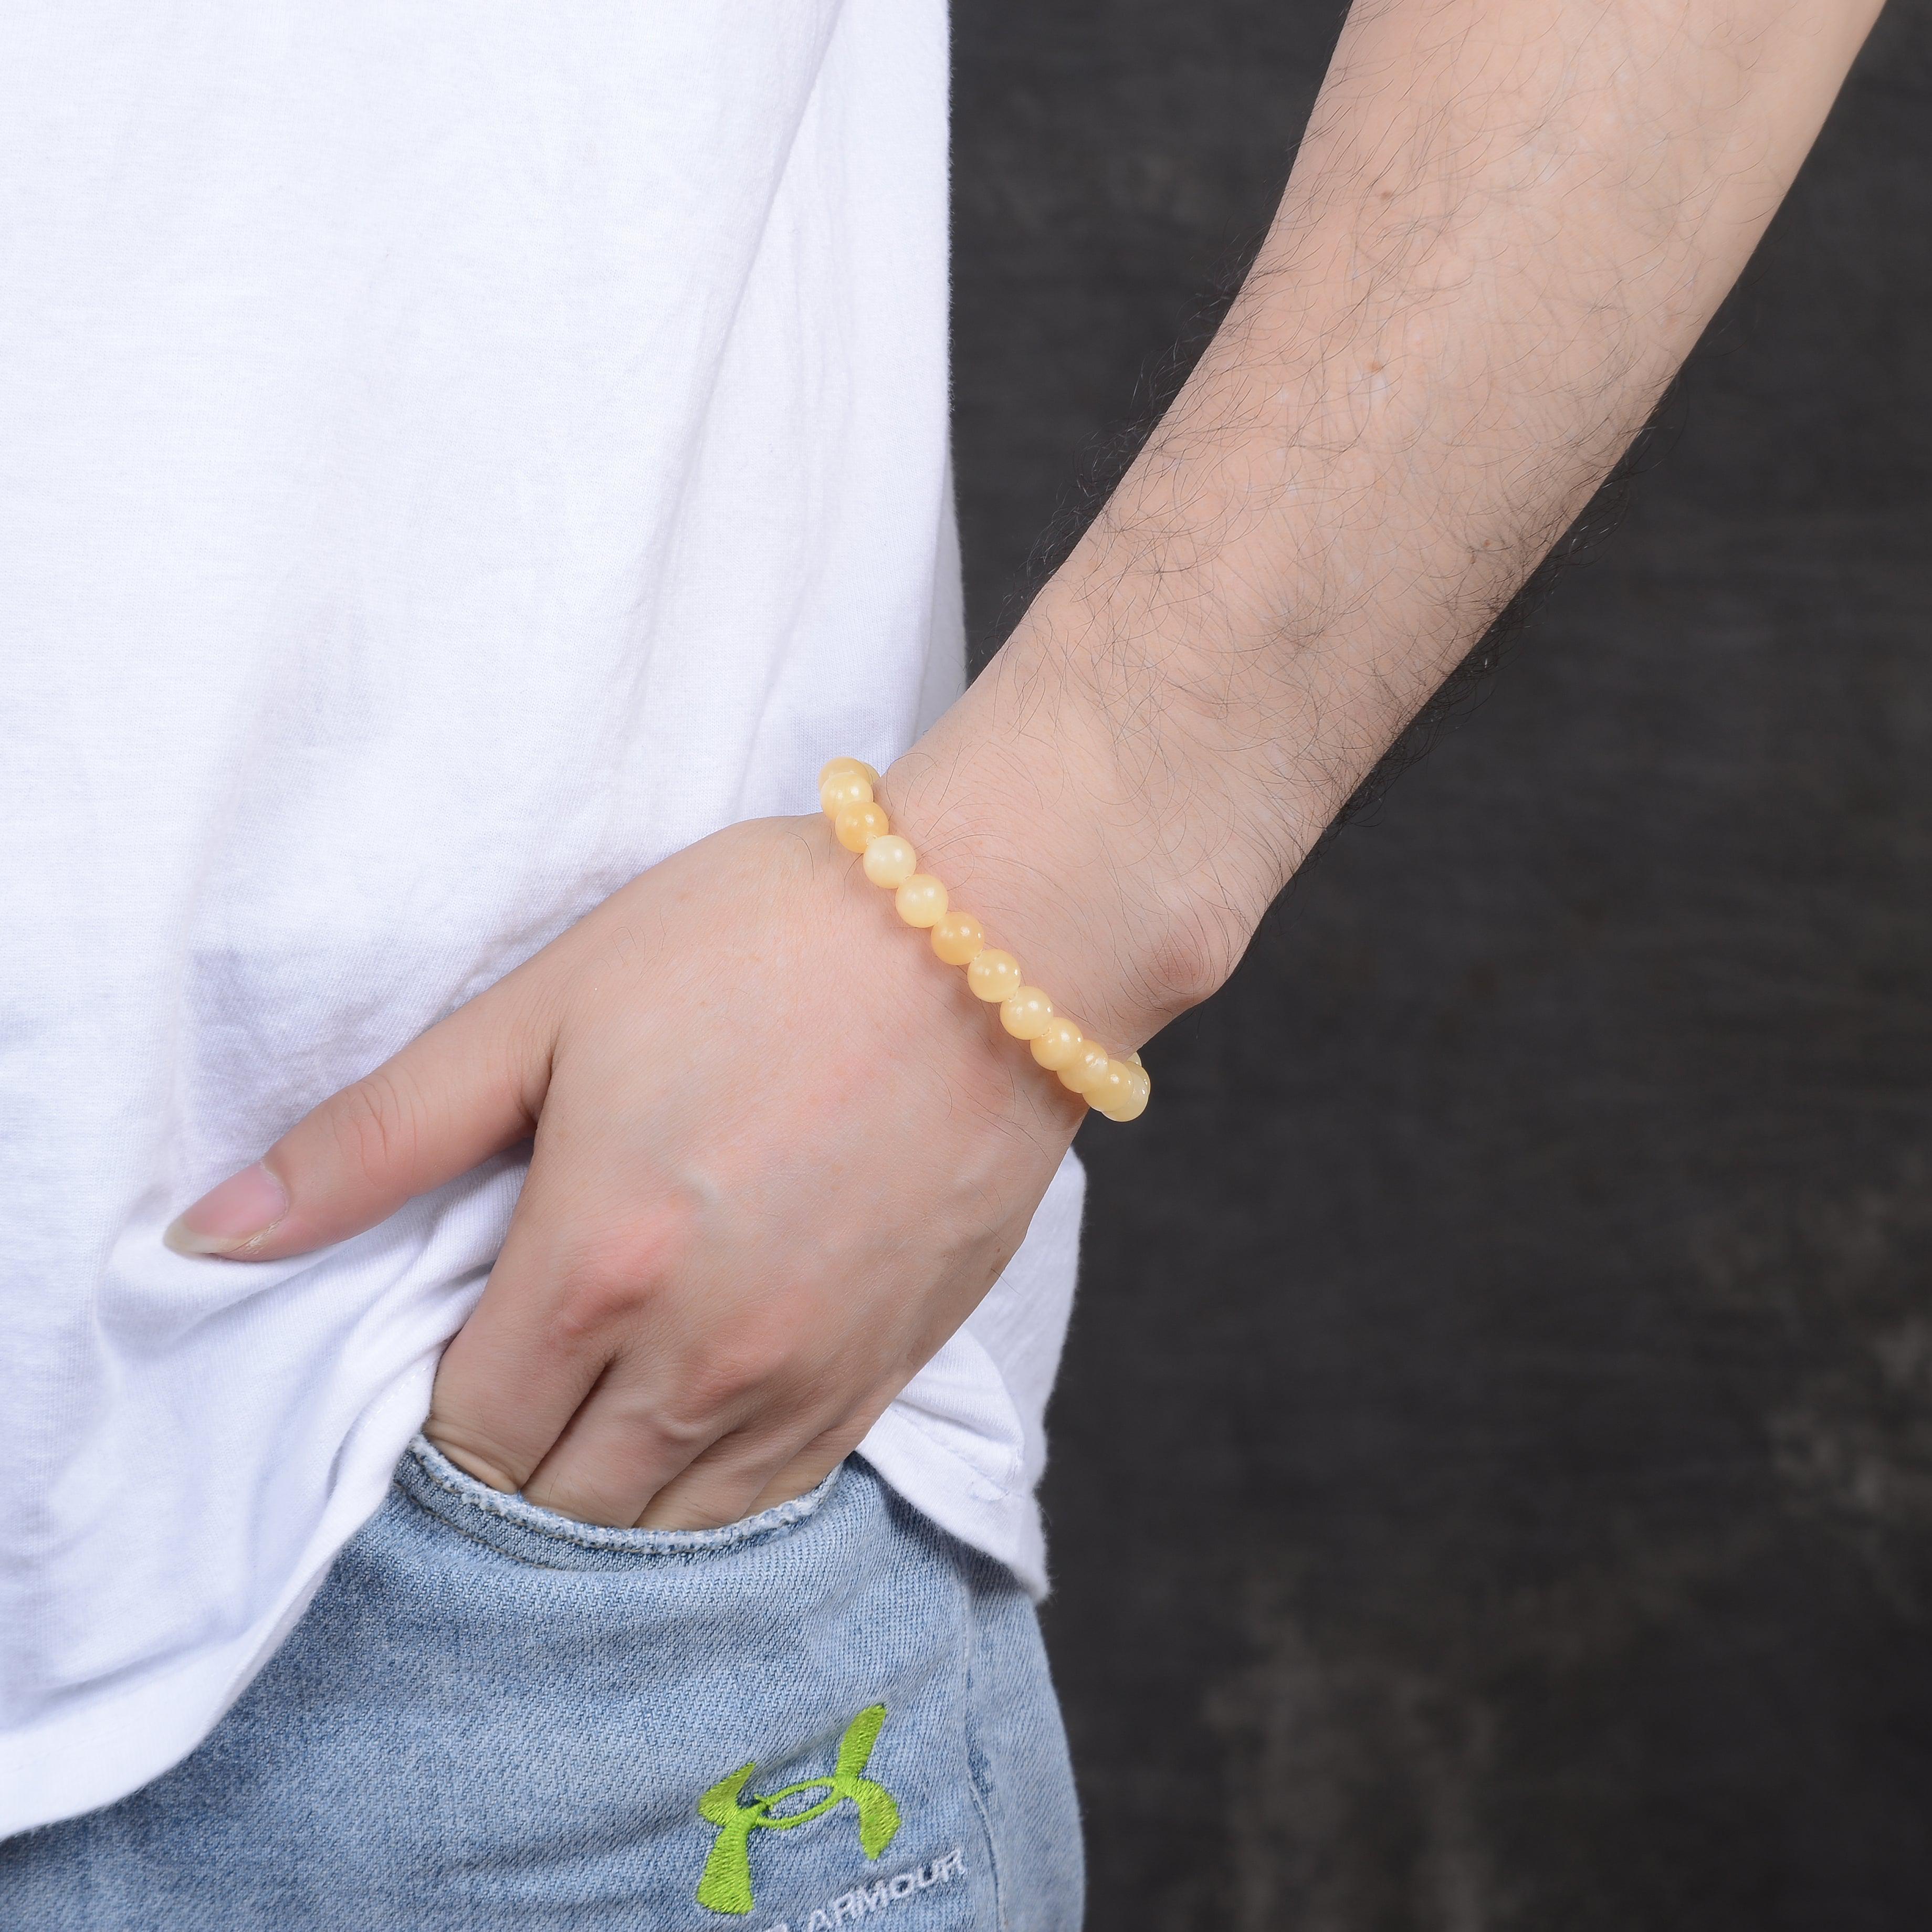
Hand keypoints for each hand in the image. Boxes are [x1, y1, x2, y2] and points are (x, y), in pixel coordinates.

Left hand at [165, 814, 1082, 1527]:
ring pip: (670, 1521)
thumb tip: (213, 1232)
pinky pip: (780, 1497)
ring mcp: (810, 1376)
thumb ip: (381, 1134)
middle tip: (510, 1391)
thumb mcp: (550, 1005)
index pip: (468, 1432)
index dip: (431, 1413)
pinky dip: (715, 1496)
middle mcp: (704, 1356)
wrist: (993, 935)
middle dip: (513, 1466)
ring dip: (609, 1494)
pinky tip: (694, 1444)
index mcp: (599, 1267)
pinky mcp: (893, 1367)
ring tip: (591, 1427)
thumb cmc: (766, 942)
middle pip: (562, 1499)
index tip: (443, 1356)